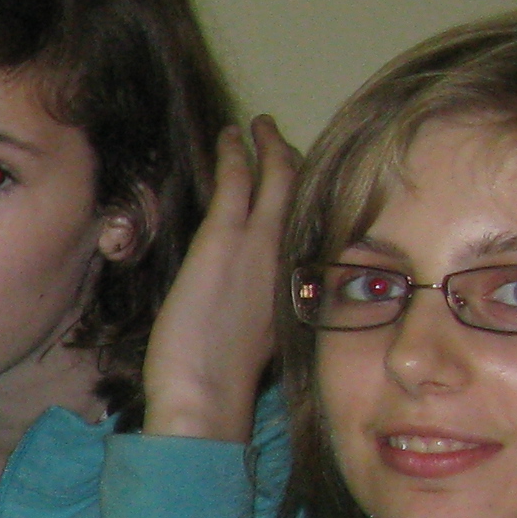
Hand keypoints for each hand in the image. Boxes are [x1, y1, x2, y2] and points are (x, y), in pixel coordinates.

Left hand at [136, 115, 301, 442]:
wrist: (206, 393)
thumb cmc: (222, 380)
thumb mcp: (259, 338)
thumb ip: (264, 306)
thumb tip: (256, 297)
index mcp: (301, 283)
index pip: (310, 225)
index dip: (306, 196)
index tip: (302, 179)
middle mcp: (290, 256)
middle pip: (303, 194)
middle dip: (294, 160)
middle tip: (282, 138)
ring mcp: (259, 243)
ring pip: (275, 178)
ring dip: (267, 146)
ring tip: (260, 124)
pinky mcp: (224, 238)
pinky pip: (237, 181)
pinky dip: (235, 153)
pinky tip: (230, 134)